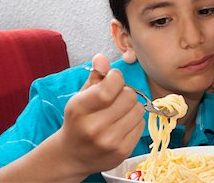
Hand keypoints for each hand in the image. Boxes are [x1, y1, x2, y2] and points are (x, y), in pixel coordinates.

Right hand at [58, 54, 144, 173]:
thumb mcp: (81, 96)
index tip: (112, 79)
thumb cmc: (78, 120)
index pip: (110, 86)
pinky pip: (141, 124)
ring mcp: (109, 142)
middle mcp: (94, 128)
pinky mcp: (122, 152)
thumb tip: (102, 58)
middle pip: (129, 96)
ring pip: (138, 109)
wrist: (72, 155)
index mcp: (79, 109)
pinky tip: (122, 124)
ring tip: (119, 111)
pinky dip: (134, 120)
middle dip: (125, 92)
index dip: (116, 77)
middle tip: (116, 97)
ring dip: (131, 106)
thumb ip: (95, 76)